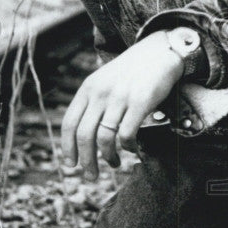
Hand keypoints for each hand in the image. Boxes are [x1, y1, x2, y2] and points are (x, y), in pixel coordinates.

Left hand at [60, 31, 183, 178]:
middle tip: (91, 175)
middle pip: (85, 135)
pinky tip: (132, 149)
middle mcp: (101, 93)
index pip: (70, 123)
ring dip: (108, 157)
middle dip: (86, 161)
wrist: (159, 52)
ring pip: (105, 138)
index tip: (71, 164)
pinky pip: (127, 134)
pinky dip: (128, 147)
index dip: (68, 147)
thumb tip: (83, 135)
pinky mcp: (141, 102)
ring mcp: (121, 97)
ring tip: (114, 164)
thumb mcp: (105, 80)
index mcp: (88, 88)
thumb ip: (93, 101)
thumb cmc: (132, 71)